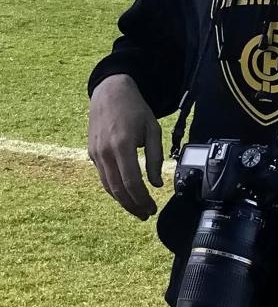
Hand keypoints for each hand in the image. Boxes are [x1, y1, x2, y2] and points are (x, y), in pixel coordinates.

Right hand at [88, 74, 163, 219]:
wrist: (110, 92)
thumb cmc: (135, 108)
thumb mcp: (153, 129)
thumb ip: (155, 157)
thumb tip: (155, 184)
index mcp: (123, 145)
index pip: (132, 182)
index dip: (142, 199)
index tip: (152, 208)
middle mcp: (106, 152)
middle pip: (118, 190)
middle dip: (133, 206)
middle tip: (146, 214)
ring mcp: (96, 153)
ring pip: (108, 186)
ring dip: (123, 202)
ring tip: (137, 209)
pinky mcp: (91, 153)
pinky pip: (103, 177)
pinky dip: (114, 189)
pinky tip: (125, 193)